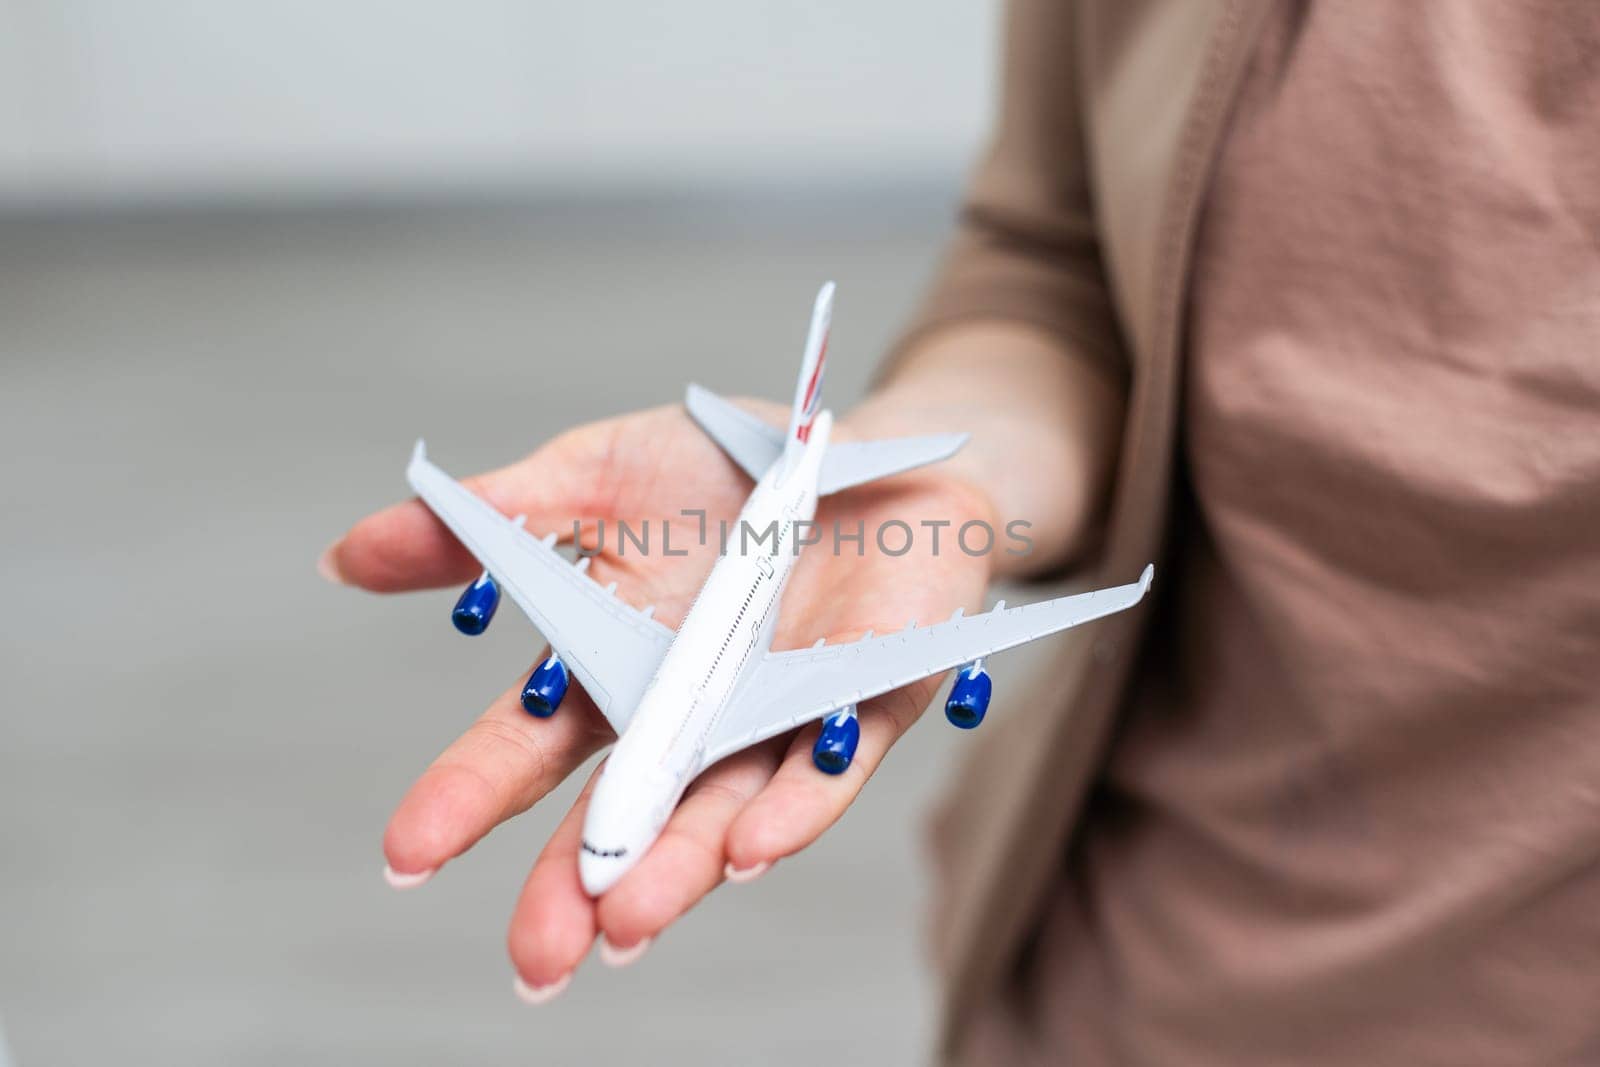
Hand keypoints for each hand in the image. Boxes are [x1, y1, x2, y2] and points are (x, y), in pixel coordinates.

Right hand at [322, 400, 998, 996]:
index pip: (529, 746)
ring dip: (677, 867)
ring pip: (722, 809)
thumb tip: (342, 558)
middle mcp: (688, 712)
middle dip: (577, 884)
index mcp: (613, 666)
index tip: (406, 853)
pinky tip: (751, 847)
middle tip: (536, 957)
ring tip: (626, 920)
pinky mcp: (869, 699)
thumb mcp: (594, 473)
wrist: (861, 445)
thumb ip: (490, 522)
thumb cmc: (724, 468)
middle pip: (624, 810)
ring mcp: (779, 714)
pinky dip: (794, 805)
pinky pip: (832, 765)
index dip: (469, 795)